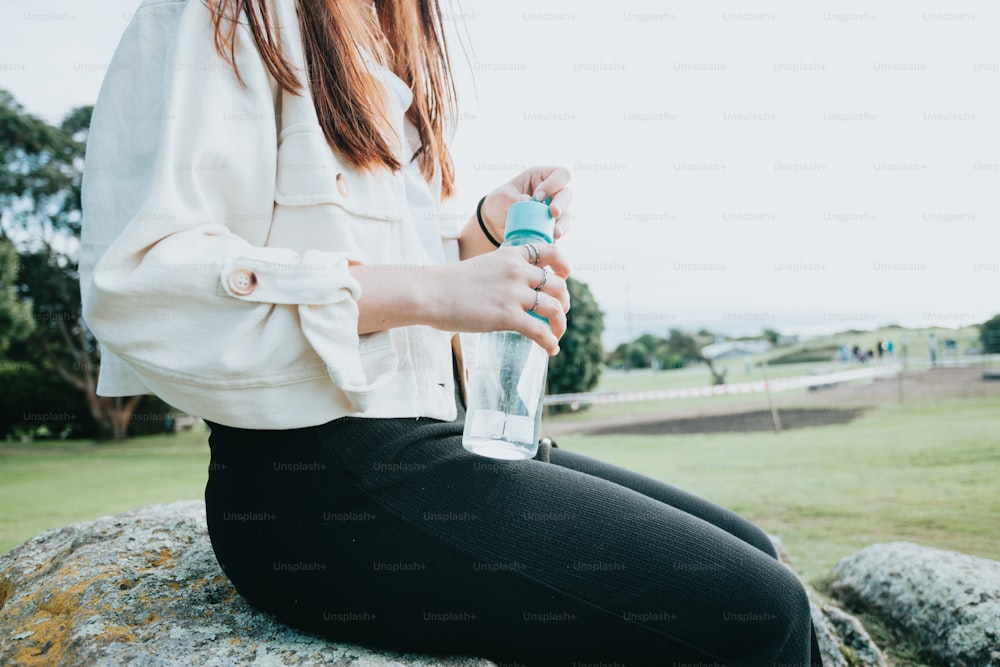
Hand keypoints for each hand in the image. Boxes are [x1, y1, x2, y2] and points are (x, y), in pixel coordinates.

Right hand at [426, 242, 570, 354]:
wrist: (431, 293)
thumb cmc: (448, 284)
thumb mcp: (482, 266)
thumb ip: (502, 274)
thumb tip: (512, 293)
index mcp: (511, 256)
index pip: (550, 252)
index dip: (563, 265)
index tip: (565, 276)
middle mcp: (517, 272)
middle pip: (557, 285)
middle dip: (564, 302)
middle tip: (560, 314)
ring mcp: (514, 294)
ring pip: (554, 308)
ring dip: (561, 324)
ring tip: (557, 335)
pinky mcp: (509, 316)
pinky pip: (541, 331)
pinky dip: (550, 342)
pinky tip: (551, 349)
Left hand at [480, 166, 572, 241]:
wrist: (494, 223)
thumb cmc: (500, 201)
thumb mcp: (502, 196)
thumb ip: (514, 197)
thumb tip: (528, 200)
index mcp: (542, 177)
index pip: (560, 174)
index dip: (554, 184)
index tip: (538, 196)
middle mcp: (552, 192)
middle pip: (566, 194)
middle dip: (561, 204)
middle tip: (553, 213)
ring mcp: (554, 210)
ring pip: (566, 214)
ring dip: (562, 223)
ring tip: (555, 233)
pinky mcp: (552, 226)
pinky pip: (561, 230)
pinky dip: (557, 234)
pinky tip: (552, 238)